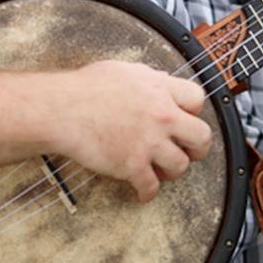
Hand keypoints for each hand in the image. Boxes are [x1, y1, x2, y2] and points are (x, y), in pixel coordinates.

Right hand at [48, 60, 211, 202]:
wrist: (62, 109)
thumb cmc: (84, 88)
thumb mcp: (123, 70)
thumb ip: (148, 77)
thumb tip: (161, 81)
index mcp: (159, 88)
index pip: (197, 99)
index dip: (193, 111)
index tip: (187, 118)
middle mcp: (160, 115)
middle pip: (200, 136)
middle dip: (197, 148)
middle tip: (189, 151)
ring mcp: (148, 142)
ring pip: (180, 165)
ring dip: (172, 170)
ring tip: (161, 170)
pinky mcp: (132, 165)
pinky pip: (150, 187)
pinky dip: (147, 192)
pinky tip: (142, 191)